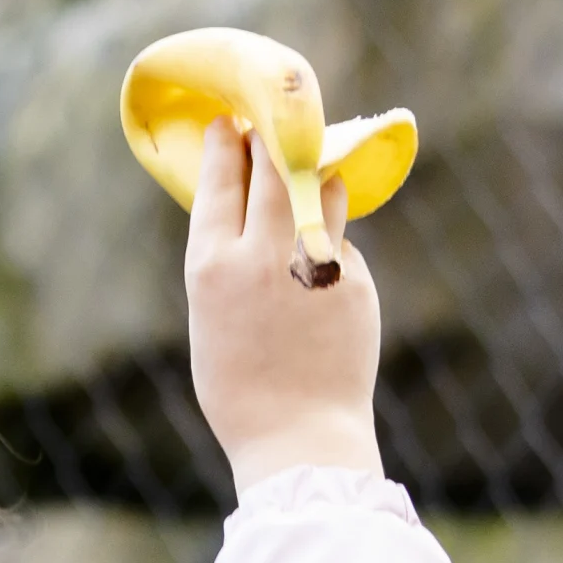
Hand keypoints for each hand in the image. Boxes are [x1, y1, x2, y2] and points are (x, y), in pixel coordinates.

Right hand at [186, 118, 383, 496]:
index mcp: (212, 266)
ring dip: (311, 178)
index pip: (220, 180)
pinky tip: (320, 268)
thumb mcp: (208, 317)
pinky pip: (340, 242)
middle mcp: (262, 255)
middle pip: (272, 168)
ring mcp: (314, 263)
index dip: (225, 144)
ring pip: (319, 190)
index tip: (231, 124)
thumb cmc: (241, 387)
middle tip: (272, 129)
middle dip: (271, 140)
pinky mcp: (354, 281)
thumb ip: (225, 262)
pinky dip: (330, 243)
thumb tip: (245, 212)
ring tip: (305, 178)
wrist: (299, 437)